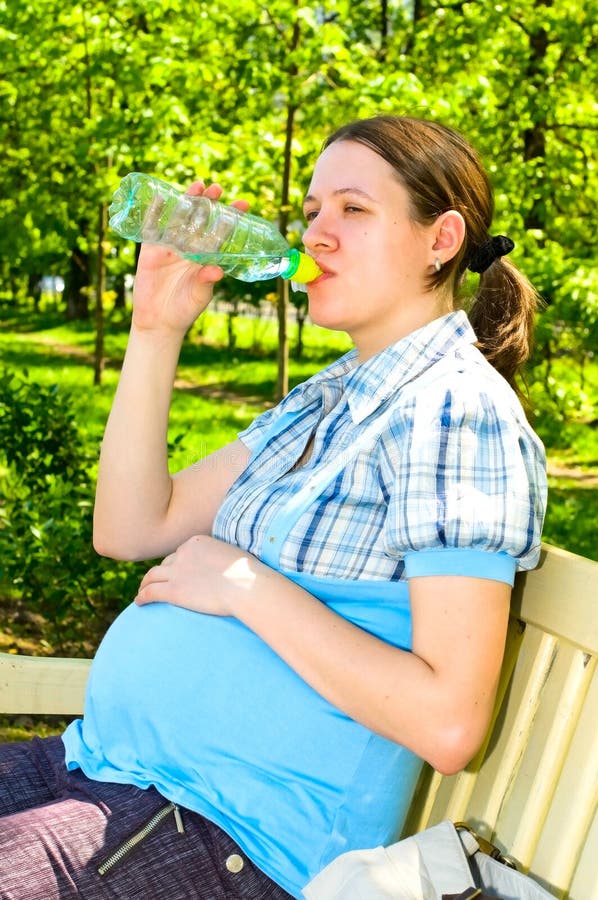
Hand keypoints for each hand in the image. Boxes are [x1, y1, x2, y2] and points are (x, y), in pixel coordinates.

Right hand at [131, 182, 249, 334]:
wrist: (159, 322)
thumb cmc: (185, 309)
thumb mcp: (200, 296)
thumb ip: (207, 282)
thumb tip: (217, 270)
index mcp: (206, 257)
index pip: (221, 232)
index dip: (231, 218)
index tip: (243, 204)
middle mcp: (190, 248)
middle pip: (200, 220)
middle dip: (209, 203)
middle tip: (218, 188)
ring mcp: (170, 246)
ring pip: (179, 218)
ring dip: (187, 201)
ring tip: (198, 186)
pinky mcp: (151, 250)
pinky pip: (152, 227)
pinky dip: (154, 212)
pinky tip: (158, 196)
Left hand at [134, 534, 260, 615]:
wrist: (246, 585)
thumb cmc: (249, 574)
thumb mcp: (234, 556)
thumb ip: (223, 558)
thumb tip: (229, 566)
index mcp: (198, 542)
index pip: (182, 551)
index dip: (178, 562)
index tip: (177, 571)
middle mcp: (184, 553)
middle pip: (167, 562)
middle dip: (163, 572)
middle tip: (158, 581)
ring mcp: (177, 572)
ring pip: (152, 576)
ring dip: (145, 583)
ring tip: (142, 590)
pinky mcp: (174, 591)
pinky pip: (150, 592)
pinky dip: (142, 596)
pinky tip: (139, 603)